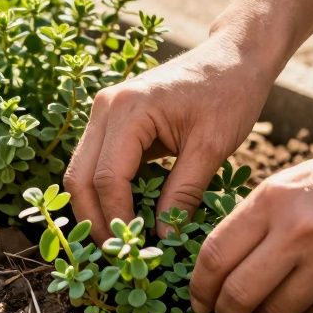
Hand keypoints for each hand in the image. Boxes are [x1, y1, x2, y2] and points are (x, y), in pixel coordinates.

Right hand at [64, 36, 277, 242]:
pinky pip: (96, 163)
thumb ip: (183, 193)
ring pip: (81, 172)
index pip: (109, 179)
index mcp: (128, 109)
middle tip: (118, 255)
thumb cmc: (229, 94)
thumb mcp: (211, 148)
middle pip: (80, 178)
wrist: (233, 56)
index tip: (136, 251)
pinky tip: (125, 217)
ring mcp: (104, 112)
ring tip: (121, 242)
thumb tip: (162, 238)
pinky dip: (105, 193)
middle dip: (95, 220)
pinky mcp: (112, 120)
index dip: (118, 219)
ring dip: (95, 209)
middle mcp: (105, 108)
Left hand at [189, 128, 312, 312]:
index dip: (199, 286)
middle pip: (238, 293)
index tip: (197, 298)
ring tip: (261, 309)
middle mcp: (297, 232)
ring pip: (275, 312)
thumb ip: (256, 220)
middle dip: (223, 312)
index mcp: (272, 200)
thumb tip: (220, 266)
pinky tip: (304, 297)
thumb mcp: (292, 182)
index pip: (215, 256)